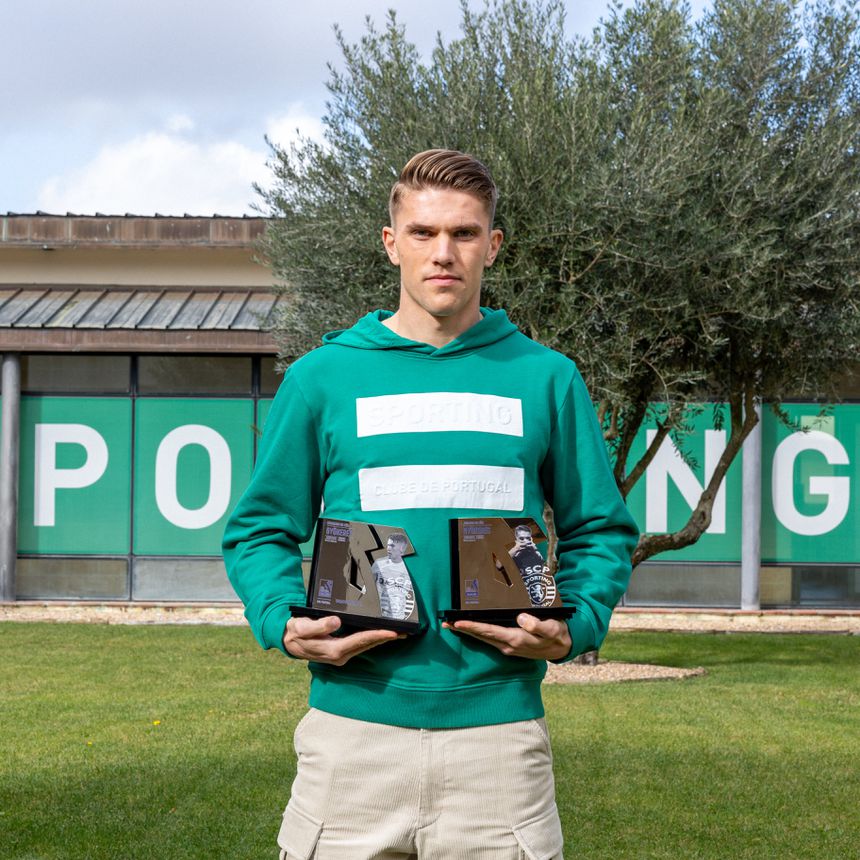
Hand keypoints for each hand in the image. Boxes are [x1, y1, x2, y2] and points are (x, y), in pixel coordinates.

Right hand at [283, 615, 400, 665]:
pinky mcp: (341, 652)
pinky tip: (380, 635)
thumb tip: (336, 621)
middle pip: (367, 645)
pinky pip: (360, 646)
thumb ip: (318, 625)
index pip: (360, 641)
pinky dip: (372, 640)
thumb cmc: (295, 632)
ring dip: (381, 640)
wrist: (288, 641)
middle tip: (404, 632)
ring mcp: (340, 655)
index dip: (377, 635)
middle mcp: (339, 655)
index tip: (392, 632)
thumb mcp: (301, 626)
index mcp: (332, 650)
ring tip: (398, 634)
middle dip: (386, 639)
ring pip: (365, 646)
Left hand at [443, 613, 571, 660]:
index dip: (472, 627)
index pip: (489, 631)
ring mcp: (508, 647)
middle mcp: (508, 645)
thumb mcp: (552, 629)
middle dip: (463, 630)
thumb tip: (521, 619)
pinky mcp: (510, 645)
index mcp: (516, 639)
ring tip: (452, 625)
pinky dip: (478, 633)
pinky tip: (472, 629)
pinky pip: (489, 639)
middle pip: (481, 636)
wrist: (562, 647)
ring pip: (483, 638)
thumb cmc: (557, 635)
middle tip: (445, 623)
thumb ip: (537, 625)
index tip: (458, 623)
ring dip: (468, 632)